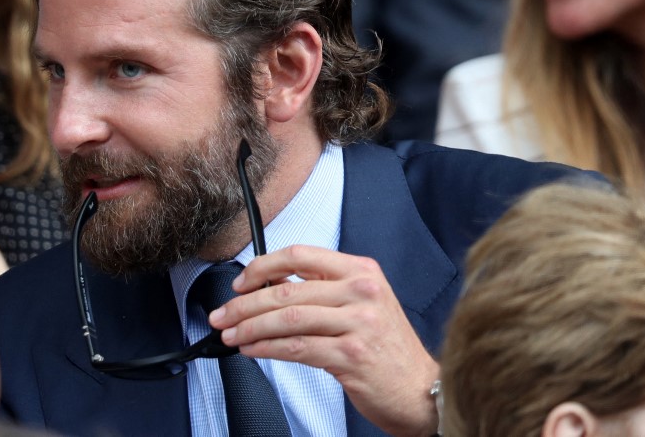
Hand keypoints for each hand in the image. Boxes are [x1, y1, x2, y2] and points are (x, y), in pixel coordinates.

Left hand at [209, 245, 439, 436]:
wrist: (420, 389)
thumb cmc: (386, 348)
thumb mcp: (363, 302)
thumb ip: (322, 287)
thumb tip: (268, 284)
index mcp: (361, 271)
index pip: (299, 255)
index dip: (262, 266)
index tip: (240, 282)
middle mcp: (362, 291)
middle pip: (287, 289)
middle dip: (245, 304)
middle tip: (223, 315)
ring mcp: (359, 322)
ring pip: (288, 319)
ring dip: (250, 328)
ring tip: (231, 336)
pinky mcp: (352, 355)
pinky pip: (297, 348)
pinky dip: (267, 349)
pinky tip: (252, 350)